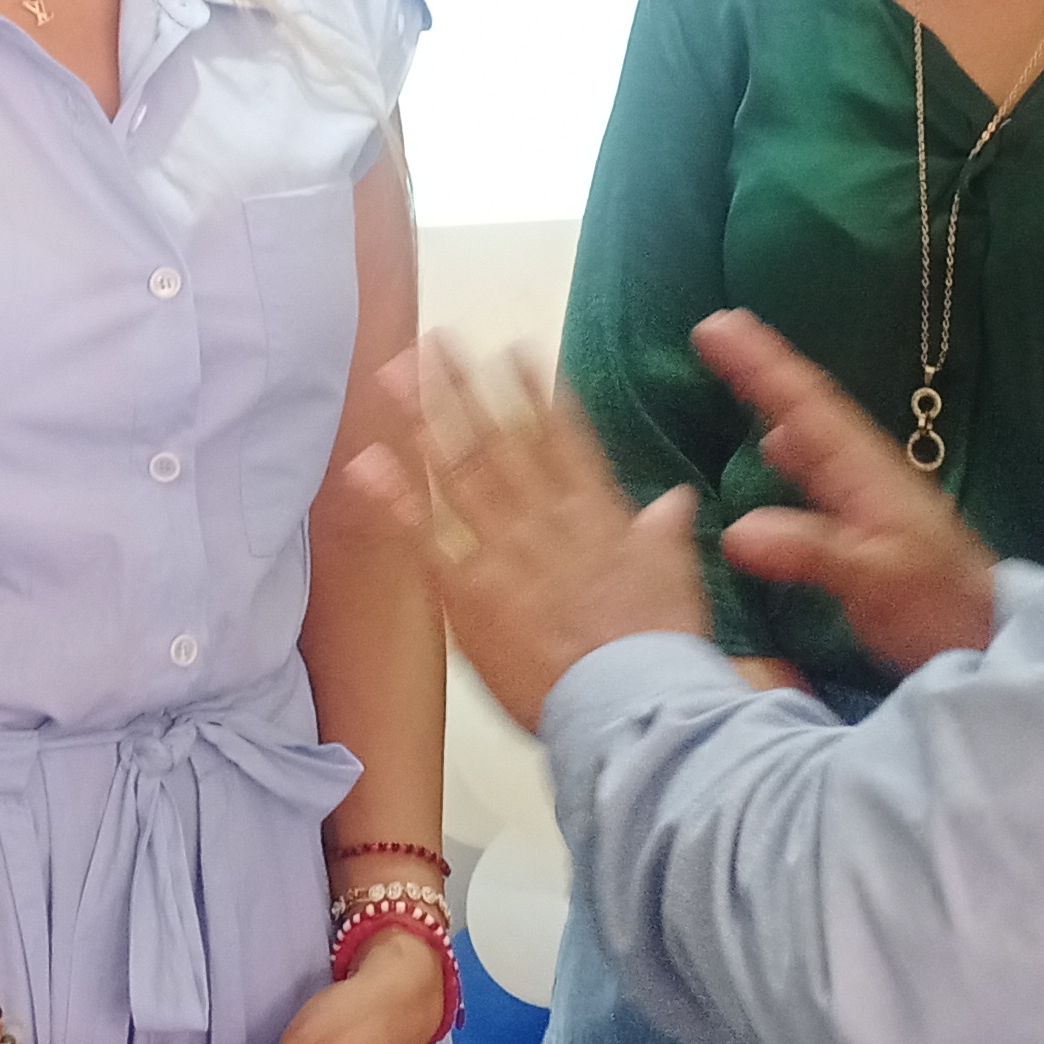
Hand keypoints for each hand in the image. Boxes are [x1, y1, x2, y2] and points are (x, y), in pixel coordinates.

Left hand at [348, 338, 711, 731]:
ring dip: (425, 418)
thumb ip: (665, 532)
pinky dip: (396, 501)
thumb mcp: (675, 578)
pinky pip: (425, 540)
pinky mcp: (470, 595)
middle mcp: (545, 519)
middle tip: (435, 339)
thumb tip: (675, 499)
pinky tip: (369, 465)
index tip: (512, 348)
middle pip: (498, 438)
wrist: (633, 703)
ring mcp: (505, 553)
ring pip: (459, 472)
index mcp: (595, 512)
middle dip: (464, 386)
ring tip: (397, 374)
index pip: (560, 435)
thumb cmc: (658, 648)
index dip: (533, 389)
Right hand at [693, 311, 1001, 677]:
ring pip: (812, 429)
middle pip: (807, 404)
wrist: (982, 633)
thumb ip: (811, 550)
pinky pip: (818, 462)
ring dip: (775, 396)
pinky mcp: (867, 518)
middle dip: (762, 366)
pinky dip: (792, 441)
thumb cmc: (933, 604)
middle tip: (716, 328)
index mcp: (864, 470)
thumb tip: (738, 531)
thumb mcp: (873, 579)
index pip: (806, 403)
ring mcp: (867, 492)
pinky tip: (777, 446)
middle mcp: (864, 469)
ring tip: (738, 367)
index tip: (721, 325)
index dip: (761, 363)